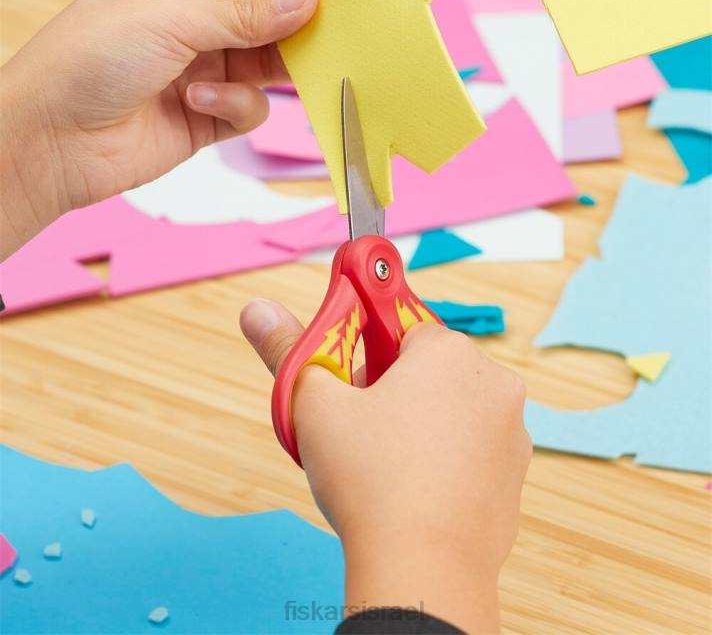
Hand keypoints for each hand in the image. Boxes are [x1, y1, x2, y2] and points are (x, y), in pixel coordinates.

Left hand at [0, 0, 316, 259]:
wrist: (56, 140)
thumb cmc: (88, 60)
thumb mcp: (170, 21)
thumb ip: (244, 14)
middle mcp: (197, 24)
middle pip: (268, 21)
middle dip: (290, 31)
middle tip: (320, 36)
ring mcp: (206, 71)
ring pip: (268, 68)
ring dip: (259, 74)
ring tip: (231, 76)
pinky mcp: (210, 115)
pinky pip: (251, 108)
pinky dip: (235, 107)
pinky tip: (199, 102)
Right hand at [240, 299, 530, 633]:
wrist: (423, 569)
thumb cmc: (369, 478)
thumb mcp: (314, 405)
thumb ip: (286, 347)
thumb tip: (256, 307)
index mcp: (448, 352)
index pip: (402, 331)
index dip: (371, 360)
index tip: (354, 391)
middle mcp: (493, 382)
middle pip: (431, 370)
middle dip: (397, 391)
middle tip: (365, 432)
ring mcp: (513, 430)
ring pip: (453, 409)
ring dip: (424, 424)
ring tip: (390, 467)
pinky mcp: (516, 474)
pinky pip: (474, 449)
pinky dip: (448, 459)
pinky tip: (418, 489)